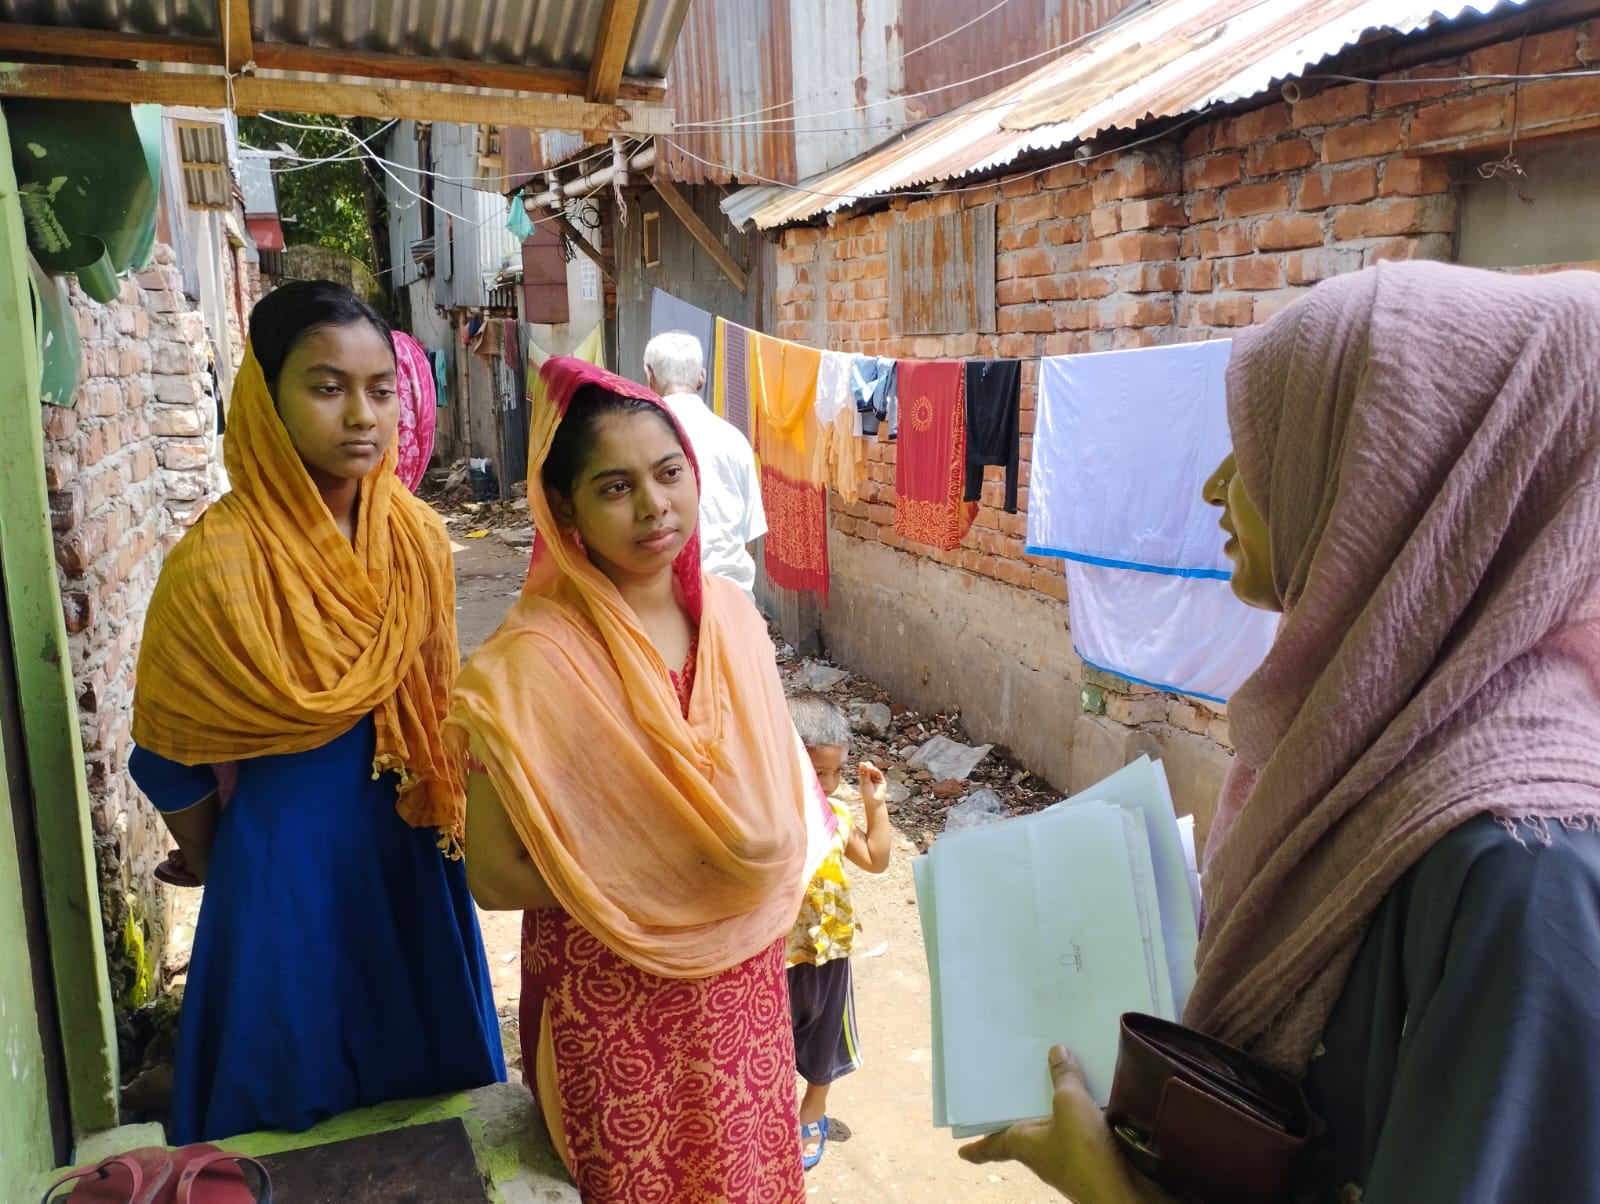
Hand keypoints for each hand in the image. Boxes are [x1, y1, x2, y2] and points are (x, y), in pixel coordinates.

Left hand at [859, 761, 886, 807]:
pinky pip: (879, 773)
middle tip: (865, 763)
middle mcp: (870, 779)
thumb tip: (864, 764)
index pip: (863, 771)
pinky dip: (876, 770)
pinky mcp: (882, 780)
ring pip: (874, 771)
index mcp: (864, 780)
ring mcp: (876, 779)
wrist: (874, 800)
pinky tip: (873, 769)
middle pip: (869, 770)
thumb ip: (865, 773)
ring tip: (868, 766)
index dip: (862, 767)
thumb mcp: (864, 782)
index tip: (861, 763)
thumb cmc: (867, 793)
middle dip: (867, 766)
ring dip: (871, 768)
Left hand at [959, 1046, 1162, 1203]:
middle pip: (1024, 1135)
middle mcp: (1042, 1157)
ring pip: (1054, 1134)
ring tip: (1056, 1087)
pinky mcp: (1094, 1163)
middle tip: (1012, 1097)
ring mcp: (1068, 1162)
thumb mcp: (1071, 1104)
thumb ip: (1064, 1077)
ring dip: (1054, 1115)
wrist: (1124, 1193)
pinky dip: (1082, 1119)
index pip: (993, 1146)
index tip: (961, 1152)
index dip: (978, 1148)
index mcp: (1024, 1144)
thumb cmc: (1085, 1153)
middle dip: (1020, 1117)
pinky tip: (1094, 1102)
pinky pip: (1081, 1136)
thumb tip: (1056, 1052)